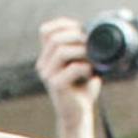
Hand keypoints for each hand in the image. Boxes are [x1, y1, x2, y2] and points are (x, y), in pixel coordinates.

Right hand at [36, 17, 102, 137]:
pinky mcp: (56, 85)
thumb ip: (81, 46)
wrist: (78, 113)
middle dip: (76, 36)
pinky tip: (90, 73)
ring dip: (82, 50)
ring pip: (61, 50)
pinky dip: (85, 67)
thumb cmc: (82, 87)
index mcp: (47, 57)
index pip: (46, 31)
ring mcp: (48, 75)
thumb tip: (94, 27)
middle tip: (91, 44)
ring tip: (92, 59)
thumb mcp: (82, 61)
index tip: (80, 29)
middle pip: (55, 38)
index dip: (63, 24)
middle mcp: (43, 65)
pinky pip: (72, 67)